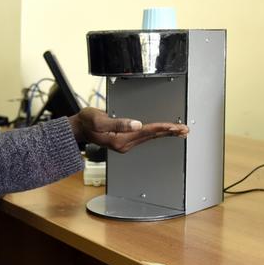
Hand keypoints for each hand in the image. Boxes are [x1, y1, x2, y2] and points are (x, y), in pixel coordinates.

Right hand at [68, 107, 188, 152]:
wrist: (79, 128)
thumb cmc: (87, 122)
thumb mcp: (99, 120)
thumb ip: (118, 123)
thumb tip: (136, 123)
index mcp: (120, 140)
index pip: (146, 132)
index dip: (161, 128)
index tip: (174, 126)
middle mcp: (125, 144)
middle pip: (151, 136)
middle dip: (169, 133)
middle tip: (184, 130)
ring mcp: (125, 143)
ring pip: (150, 137)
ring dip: (165, 134)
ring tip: (179, 131)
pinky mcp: (125, 140)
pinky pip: (145, 137)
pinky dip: (156, 133)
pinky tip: (163, 132)